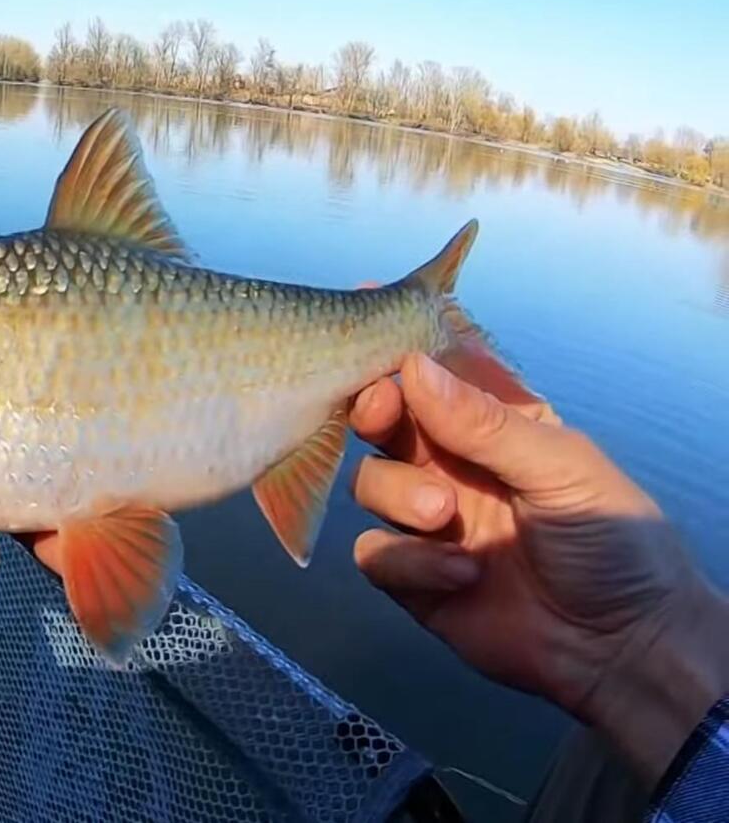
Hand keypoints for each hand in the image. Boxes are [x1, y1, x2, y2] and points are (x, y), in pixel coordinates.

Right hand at [348, 353, 728, 786]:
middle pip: (385, 422)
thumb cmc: (612, 541)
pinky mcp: (412, 578)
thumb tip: (413, 367)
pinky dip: (408, 561)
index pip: (437, 375)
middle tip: (380, 415)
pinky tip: (460, 576)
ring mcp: (427, 521)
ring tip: (446, 518)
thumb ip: (485, 422)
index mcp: (494, 427)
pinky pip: (374, 553)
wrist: (620, 649)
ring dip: (399, 495)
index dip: (400, 353)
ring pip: (369, 483)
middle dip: (375, 412)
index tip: (373, 340)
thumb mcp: (561, 469)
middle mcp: (453, 465)